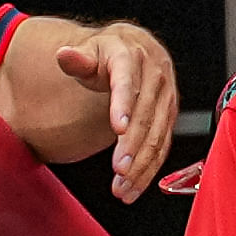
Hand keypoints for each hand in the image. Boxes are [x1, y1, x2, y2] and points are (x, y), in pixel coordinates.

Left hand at [55, 24, 176, 202]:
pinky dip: (150, 168)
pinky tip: (135, 185)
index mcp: (132, 56)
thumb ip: (76, 59)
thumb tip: (65, 54)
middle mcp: (155, 76)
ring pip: (158, 135)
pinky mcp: (170, 115)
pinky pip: (163, 145)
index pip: (127, 82)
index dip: (123, 105)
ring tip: (123, 187)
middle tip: (118, 170)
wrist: (137, 47)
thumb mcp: (90, 51)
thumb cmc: (109, 53)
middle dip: (133, 146)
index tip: (117, 129)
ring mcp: (166, 97)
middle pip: (146, 115)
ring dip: (142, 164)